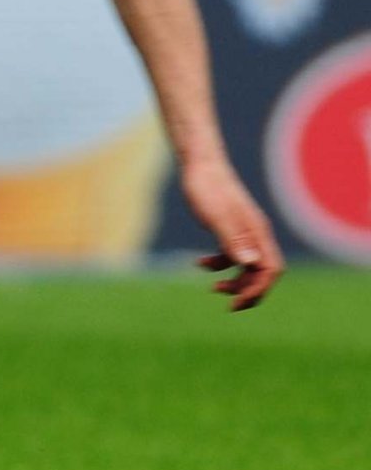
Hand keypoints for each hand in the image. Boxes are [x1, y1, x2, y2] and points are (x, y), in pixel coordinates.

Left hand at [183, 156, 282, 310]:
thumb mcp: (215, 215)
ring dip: (235, 280)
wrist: (199, 165)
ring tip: (213, 288)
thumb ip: (232, 239)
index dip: (258, 288)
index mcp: (257, 233)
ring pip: (248, 266)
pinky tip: (198, 264)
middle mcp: (255, 234)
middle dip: (249, 290)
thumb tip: (250, 264)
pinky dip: (219, 264)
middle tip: (228, 304)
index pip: (270, 269)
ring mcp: (244, 232)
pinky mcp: (230, 229)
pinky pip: (233, 255)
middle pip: (263, 272)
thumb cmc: (206, 188)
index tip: (236, 301)